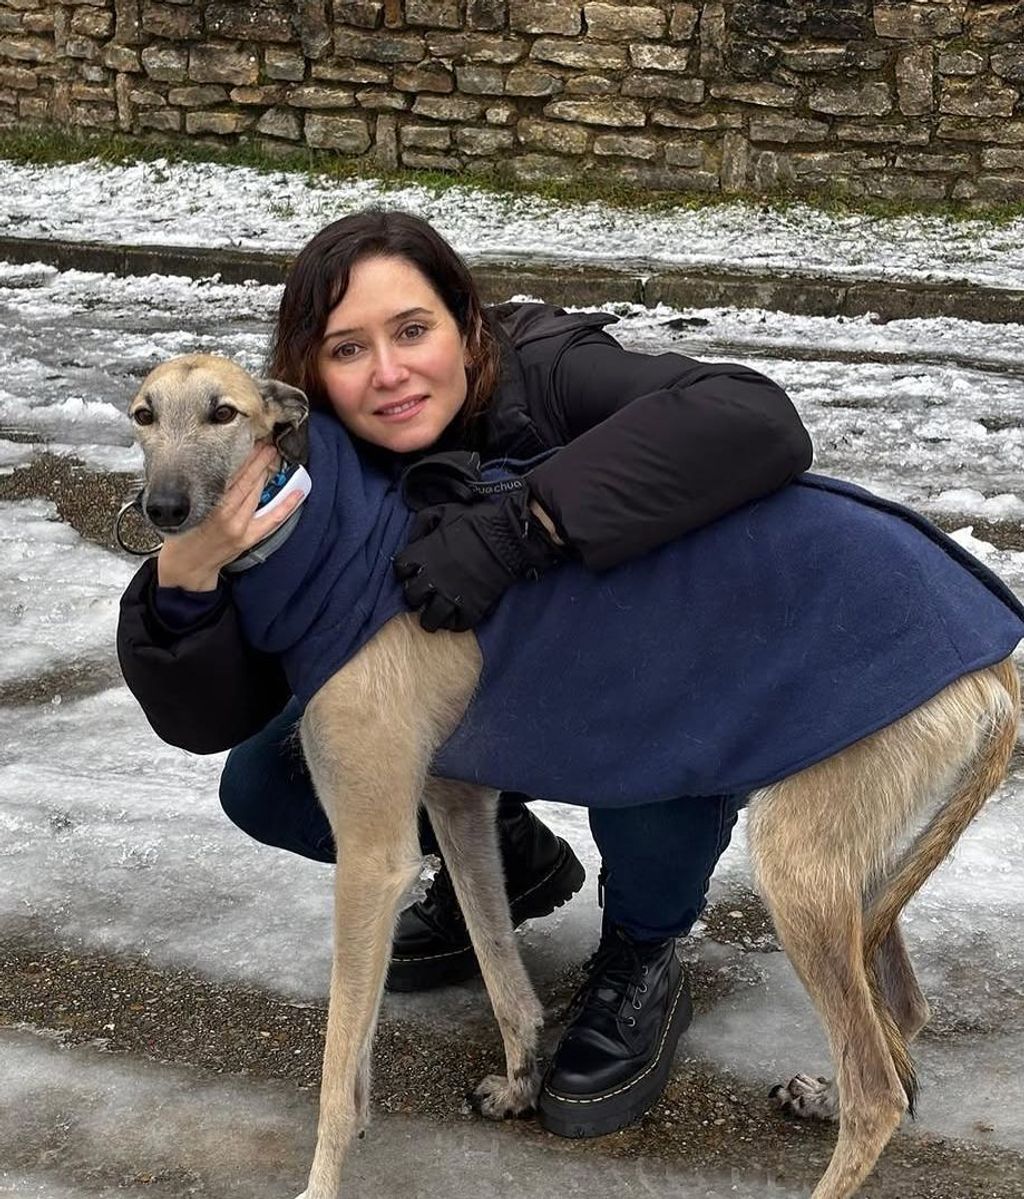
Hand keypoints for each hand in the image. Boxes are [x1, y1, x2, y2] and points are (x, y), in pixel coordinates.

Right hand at [156, 445, 302, 589]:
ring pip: (257, 495)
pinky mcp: (248, 538)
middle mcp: (226, 516)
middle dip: (258, 461)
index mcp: (208, 506)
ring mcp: (240, 528)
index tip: (250, 442)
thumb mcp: (184, 509)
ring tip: (273, 457)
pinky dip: (286, 505)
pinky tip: (298, 492)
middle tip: (267, 444)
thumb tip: (214, 466)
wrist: (186, 567)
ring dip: (266, 474)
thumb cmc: (181, 535)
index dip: (244, 458)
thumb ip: (200, 490)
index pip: (231, 476)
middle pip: (247, 482)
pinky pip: (272, 519)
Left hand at [393, 489, 565, 631]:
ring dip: (430, 617)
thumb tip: (414, 540)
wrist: (507, 535)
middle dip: (415, 596)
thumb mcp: (443, 511)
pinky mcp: (472, 606)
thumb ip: (422, 523)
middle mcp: (433, 579)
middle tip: (424, 593)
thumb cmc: (475, 521)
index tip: (412, 571)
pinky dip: (455, 624)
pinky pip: (458, 625)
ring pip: (431, 618)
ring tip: (436, 614)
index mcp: (423, 555)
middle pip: (411, 596)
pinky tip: (456, 617)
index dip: (404, 571)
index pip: (399, 569)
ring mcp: (452, 595)